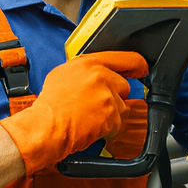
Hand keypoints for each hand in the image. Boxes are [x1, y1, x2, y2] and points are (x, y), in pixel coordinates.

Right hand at [0, 51, 148, 173]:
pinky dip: (108, 128)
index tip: (142, 69)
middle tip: (94, 104)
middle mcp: (101, 76)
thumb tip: (98, 71)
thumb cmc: (49, 105)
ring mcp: (108, 96)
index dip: (137, 65)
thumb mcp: (63, 74)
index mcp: (89, 63)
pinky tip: (91, 126)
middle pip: (124, 86)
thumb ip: (85, 70)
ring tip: (90, 116)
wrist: (45, 126)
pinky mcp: (111, 115)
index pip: (126, 58)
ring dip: (111, 113)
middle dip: (114, 96)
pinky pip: (118, 123)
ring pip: (122, 106)